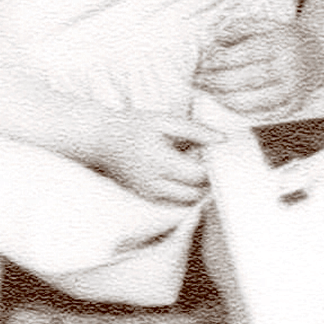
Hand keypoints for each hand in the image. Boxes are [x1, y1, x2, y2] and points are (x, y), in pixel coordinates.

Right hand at [90, 109, 217, 204]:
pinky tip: (181, 174)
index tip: (214, 153)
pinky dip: (182, 192)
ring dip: (195, 188)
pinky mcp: (143, 196)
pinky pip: (171, 201)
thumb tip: (222, 139)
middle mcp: (152, 182)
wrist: (101, 139)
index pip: (198, 175)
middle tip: (206, 161)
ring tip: (193, 166)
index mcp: (160, 161)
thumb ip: (196, 130)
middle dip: (206, 179)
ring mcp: (146, 193)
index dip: (212, 165)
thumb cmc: (135, 126)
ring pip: (184, 201)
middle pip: (194, 193)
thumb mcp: (166, 121)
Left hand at [195, 18, 322, 120]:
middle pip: (244, 79)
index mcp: (281, 42)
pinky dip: (243, 112)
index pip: (242, 54)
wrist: (320, 53)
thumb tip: (214, 44)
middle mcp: (289, 66)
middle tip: (198, 81)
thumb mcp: (264, 24)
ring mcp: (294, 88)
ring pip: (252, 101)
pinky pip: (264, 115)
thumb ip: (237, 29)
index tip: (203, 63)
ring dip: (224, 99)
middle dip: (215, 82)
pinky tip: (229, 103)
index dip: (218, 60)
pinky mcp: (295, 104)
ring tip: (210, 93)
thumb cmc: (284, 38)